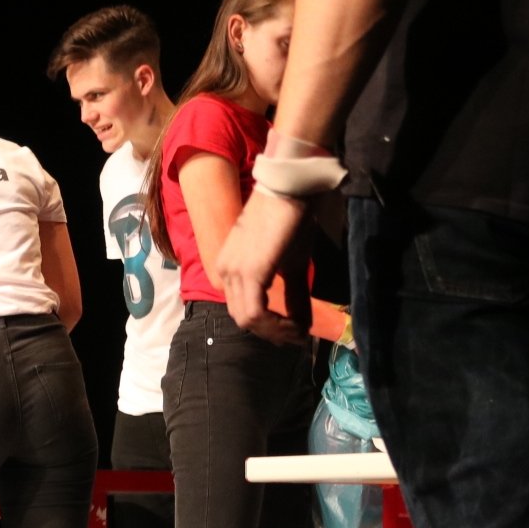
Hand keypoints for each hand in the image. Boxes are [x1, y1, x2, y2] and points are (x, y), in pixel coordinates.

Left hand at [218, 189, 311, 343]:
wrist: (290, 190)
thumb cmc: (290, 220)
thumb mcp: (292, 265)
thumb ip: (293, 296)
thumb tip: (303, 325)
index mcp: (229, 268)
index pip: (241, 309)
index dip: (267, 327)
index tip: (293, 333)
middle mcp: (225, 271)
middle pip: (242, 318)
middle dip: (271, 333)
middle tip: (297, 338)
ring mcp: (234, 272)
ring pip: (248, 319)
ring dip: (275, 331)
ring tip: (299, 332)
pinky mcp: (250, 272)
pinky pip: (256, 313)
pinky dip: (276, 324)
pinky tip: (296, 325)